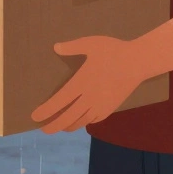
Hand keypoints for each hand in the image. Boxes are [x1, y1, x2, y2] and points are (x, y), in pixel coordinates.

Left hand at [30, 35, 145, 134]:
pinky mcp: (111, 107)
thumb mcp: (91, 44)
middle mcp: (89, 98)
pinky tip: (80, 122)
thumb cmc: (113, 51)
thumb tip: (56, 47)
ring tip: (60, 127)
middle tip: (43, 129)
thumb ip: (72, 47)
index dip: (46, 111)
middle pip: (68, 118)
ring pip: (81, 121)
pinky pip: (94, 120)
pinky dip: (84, 123)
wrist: (138, 62)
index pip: (59, 102)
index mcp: (81, 83)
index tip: (34, 117)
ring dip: (68, 126)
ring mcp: (101, 105)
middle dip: (54, 125)